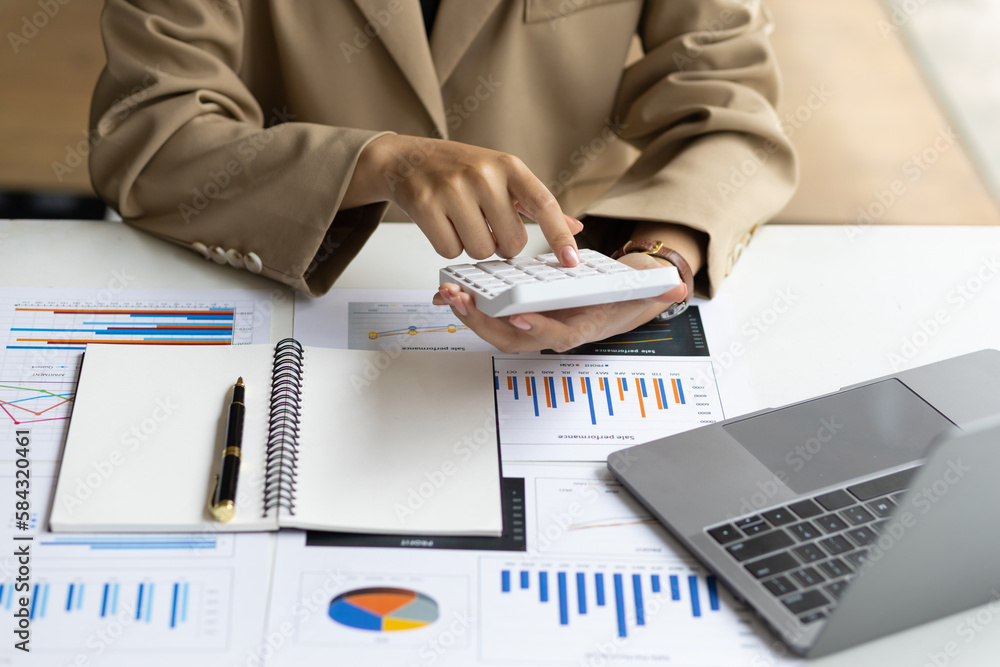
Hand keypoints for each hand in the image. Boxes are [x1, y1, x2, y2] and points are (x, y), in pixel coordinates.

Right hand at [345, 134, 583, 263]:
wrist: (406, 159)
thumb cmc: (459, 169)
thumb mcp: (502, 175)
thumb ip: (536, 204)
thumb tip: (574, 228)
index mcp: (508, 165)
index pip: (543, 205)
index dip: (560, 236)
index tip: (571, 261)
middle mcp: (483, 174)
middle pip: (511, 242)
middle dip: (501, 244)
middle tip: (486, 226)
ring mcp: (452, 189)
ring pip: (481, 251)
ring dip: (473, 246)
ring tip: (462, 221)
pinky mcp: (425, 205)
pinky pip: (450, 251)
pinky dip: (448, 245)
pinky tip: (442, 224)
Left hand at [432, 252, 687, 352]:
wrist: (615, 297)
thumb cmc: (622, 298)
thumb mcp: (644, 294)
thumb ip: (656, 292)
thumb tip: (674, 288)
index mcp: (576, 328)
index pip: (554, 335)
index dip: (536, 329)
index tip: (518, 318)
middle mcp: (549, 331)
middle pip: (511, 337)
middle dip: (484, 323)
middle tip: (463, 301)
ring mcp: (531, 324)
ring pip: (494, 328)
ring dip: (469, 313)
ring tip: (449, 292)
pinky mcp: (517, 312)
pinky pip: (489, 313)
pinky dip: (468, 304)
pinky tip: (449, 289)